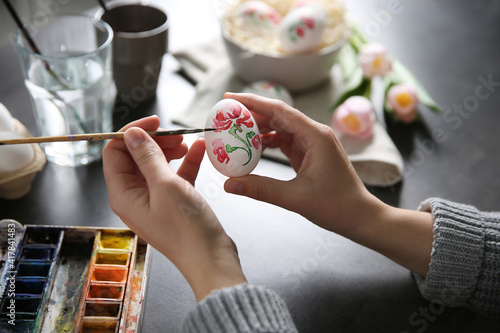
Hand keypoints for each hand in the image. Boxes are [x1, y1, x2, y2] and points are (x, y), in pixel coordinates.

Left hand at [102, 116, 245, 300]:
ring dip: (171, 150)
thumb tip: (131, 134)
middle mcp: (134, 196)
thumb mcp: (165, 186)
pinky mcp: (172, 203)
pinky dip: (185, 163)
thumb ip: (147, 157)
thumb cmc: (186, 228)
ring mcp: (154, 200)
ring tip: (188, 142)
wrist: (210, 258)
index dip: (131, 133)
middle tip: (176, 134)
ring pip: (156, 165)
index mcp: (123, 194)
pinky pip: (174, 176)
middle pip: (135, 157)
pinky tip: (200, 150)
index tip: (155, 123)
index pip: (114, 153)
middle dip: (154, 141)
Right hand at [223, 92, 377, 234]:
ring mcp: (312, 143)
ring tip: (233, 131)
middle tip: (225, 116)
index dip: (252, 102)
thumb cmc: (337, 206)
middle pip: (277, 116)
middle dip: (250, 114)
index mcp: (315, 136)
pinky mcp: (309, 154)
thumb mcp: (296, 198)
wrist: (360, 217)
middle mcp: (314, 134)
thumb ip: (261, 189)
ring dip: (257, 129)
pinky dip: (267, 143)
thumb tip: (230, 184)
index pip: (278, 110)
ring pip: (279, 128)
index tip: (229, 98)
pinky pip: (284, 142)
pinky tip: (252, 148)